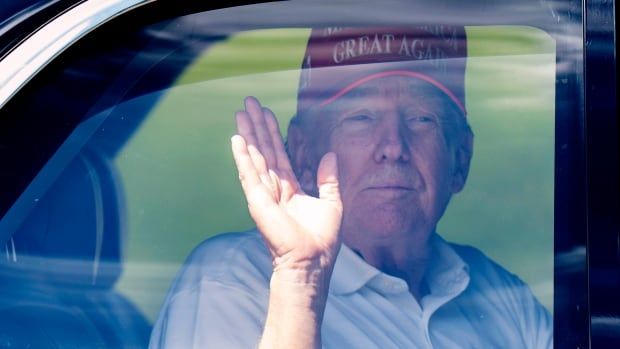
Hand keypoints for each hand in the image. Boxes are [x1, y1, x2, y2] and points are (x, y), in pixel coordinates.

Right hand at [231, 96, 342, 277]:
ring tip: (241, 112)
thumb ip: (328, 179)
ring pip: (255, 157)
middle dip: (257, 126)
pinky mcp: (258, 201)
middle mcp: (274, 188)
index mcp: (290, 188)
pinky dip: (243, 156)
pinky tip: (237, 138)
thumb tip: (330, 154)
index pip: (280, 154)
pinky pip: (250, 174)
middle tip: (249, 102)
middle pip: (264, 150)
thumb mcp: (332, 203)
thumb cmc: (322, 240)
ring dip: (248, 134)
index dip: (274, 133)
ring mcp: (264, 194)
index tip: (267, 113)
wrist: (312, 262)